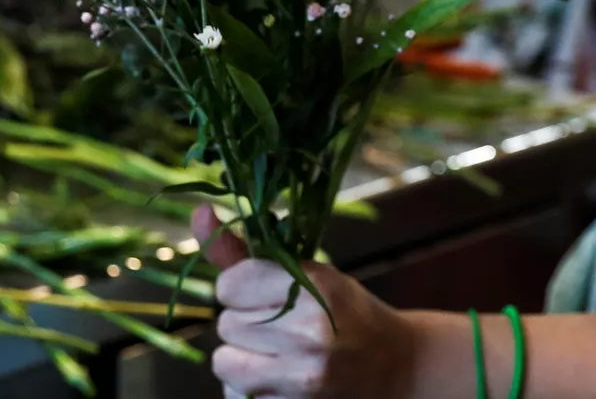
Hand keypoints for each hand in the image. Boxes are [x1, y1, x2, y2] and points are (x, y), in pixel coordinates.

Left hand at [195, 205, 421, 398]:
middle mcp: (309, 331)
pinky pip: (237, 394)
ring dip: (241, 358)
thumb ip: (246, 253)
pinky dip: (250, 388)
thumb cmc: (346, 313)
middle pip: (226, 324)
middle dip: (245, 324)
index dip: (239, 289)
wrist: (396, 367)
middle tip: (281, 327)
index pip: (230, 285)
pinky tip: (281, 379)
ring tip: (276, 354)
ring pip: (224, 361)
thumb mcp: (308, 275)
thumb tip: (199, 214)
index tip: (261, 293)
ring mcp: (303, 375)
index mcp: (314, 287)